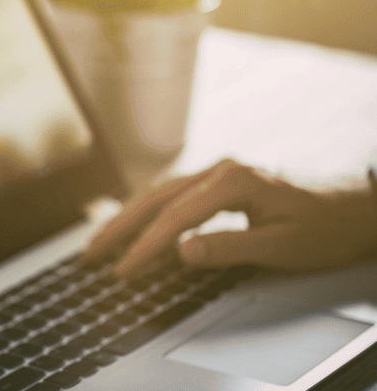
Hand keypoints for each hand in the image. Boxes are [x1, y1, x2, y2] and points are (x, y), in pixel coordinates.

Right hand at [84, 159, 376, 277]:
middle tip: (91, 253)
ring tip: (102, 241)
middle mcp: (221, 169)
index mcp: (234, 181)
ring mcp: (220, 171)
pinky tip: (137, 222)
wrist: (359, 204)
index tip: (122, 271)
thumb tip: (180, 251)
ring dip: (129, 216)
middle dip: (120, 226)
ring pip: (160, 191)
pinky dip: (149, 210)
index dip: (144, 247)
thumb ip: (229, 247)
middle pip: (155, 197)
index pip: (174, 217)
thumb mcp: (283, 245)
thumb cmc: (327, 226)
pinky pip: (174, 192)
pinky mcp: (223, 180)